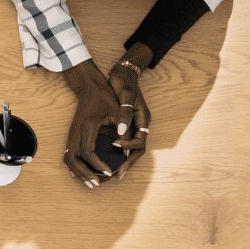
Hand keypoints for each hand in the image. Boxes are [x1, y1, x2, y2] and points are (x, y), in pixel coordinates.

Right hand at [61, 62, 121, 187]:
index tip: (109, 171)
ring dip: (78, 172)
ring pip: (68, 159)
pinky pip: (68, 154)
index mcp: (87, 126)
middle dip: (86, 173)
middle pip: (74, 159)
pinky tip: (81, 173)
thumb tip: (128, 149)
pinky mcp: (71, 135)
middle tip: (98, 183)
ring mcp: (71, 134)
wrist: (89, 87)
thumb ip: (124, 128)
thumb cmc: (105, 98)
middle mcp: (76, 132)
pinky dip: (74, 166)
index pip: (88, 151)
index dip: (98, 164)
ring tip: (90, 182)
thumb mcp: (118, 110)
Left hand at [107, 52, 152, 176]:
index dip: (128, 150)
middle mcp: (141, 126)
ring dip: (122, 162)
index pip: (140, 143)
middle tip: (116, 176)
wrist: (124, 72)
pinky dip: (117, 153)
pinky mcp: (126, 126)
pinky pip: (124, 144)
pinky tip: (105, 158)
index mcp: (143, 120)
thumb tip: (122, 132)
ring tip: (110, 173)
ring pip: (131, 150)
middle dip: (127, 164)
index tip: (115, 150)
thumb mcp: (125, 95)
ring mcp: (134, 126)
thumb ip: (125, 114)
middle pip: (137, 151)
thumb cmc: (124, 82)